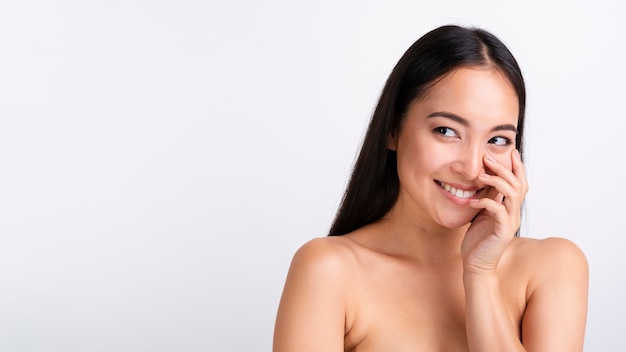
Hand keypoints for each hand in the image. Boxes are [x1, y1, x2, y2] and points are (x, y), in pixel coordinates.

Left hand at [461, 150, 527, 275]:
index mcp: (510, 208)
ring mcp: (510, 223)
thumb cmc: (477, 240)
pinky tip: (472, 201)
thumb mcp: (481, 213)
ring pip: (512, 195)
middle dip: (504, 168)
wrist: (476, 264)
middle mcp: (514, 214)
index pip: (519, 183)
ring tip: (481, 175)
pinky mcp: (502, 232)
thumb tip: (483, 179)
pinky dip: (485, 202)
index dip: (517, 167)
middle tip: (488, 157)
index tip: (511, 151)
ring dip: (497, 181)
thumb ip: (486, 198)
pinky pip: (498, 211)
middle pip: (518, 184)